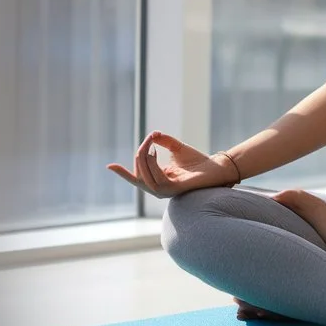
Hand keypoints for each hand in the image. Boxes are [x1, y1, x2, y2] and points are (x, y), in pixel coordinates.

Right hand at [106, 131, 237, 198]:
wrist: (216, 167)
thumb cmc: (198, 160)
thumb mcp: (177, 147)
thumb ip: (163, 141)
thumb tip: (152, 134)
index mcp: (158, 179)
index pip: (136, 178)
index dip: (123, 173)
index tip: (109, 166)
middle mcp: (159, 188)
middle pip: (138, 174)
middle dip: (139, 154)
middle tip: (149, 139)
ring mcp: (166, 191)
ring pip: (144, 176)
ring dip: (144, 157)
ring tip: (150, 143)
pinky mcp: (174, 190)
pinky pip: (156, 178)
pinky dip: (152, 164)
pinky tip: (155, 151)